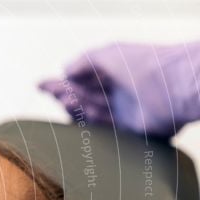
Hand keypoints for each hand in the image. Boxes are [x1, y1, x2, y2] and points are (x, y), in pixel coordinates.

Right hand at [40, 42, 199, 136]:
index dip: (62, 81)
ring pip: (89, 112)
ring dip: (72, 107)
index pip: (83, 78)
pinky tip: (72, 119)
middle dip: (63, 93)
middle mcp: (120, 92)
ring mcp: (124, 112)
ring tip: (62, 101)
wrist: (172, 88)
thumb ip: (84, 61)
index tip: (41, 84)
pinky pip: (101, 130)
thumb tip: (64, 69)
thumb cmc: (144, 65)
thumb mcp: (108, 53)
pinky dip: (85, 124)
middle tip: (47, 91)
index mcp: (117, 72)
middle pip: (83, 96)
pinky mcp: (127, 132)